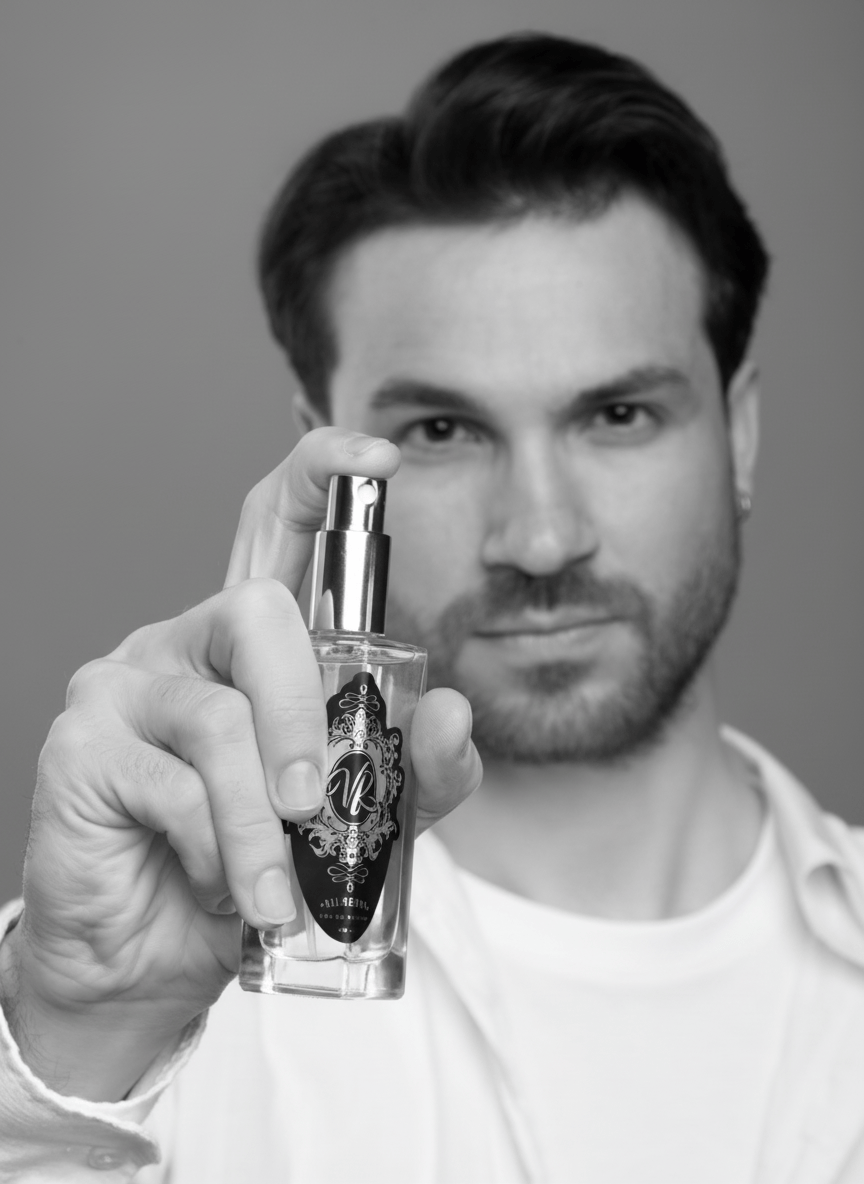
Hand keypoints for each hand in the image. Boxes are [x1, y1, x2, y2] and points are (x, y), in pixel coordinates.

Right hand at [3, 428, 481, 1099]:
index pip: (276, 527)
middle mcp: (189, 643)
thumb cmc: (247, 871)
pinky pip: (173, 782)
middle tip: (317, 802)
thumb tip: (451, 713)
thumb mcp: (352, 825)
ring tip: (276, 890)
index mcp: (254, 648)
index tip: (377, 458)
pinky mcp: (80, 743)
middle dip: (303, 712)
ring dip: (263, 820)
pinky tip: (220, 887)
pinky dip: (217, 849)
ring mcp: (126, 684)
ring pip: (221, 717)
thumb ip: (412, 775)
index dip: (320, 475)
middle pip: (257, 610)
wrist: (153, 962)